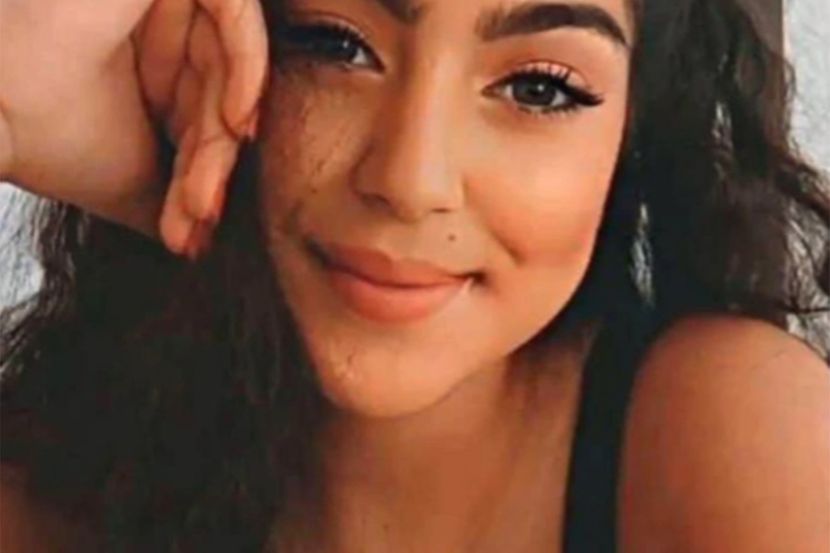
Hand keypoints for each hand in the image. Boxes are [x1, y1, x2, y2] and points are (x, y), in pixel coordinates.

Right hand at [0, 0, 267, 255]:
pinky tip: (237, 126)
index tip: (194, 229)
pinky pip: (234, 8)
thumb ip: (176, 191)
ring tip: (201, 197)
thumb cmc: (40, 130)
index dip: (205, 169)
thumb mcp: (128, 173)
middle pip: (217, 89)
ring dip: (221, 136)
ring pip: (227, 60)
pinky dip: (247, 68)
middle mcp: (151, 17)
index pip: (200, 109)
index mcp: (141, 55)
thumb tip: (200, 236)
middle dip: (212, 161)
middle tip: (198, 217)